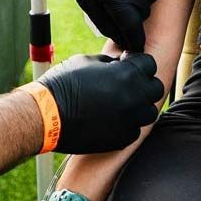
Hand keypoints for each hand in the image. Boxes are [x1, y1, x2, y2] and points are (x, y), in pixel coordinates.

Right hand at [38, 52, 163, 152]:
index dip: (137, 63)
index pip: (149, 63)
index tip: (127, 65)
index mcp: (127, 74)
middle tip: (127, 84)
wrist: (46, 116)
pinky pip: (135, 130)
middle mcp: (134, 98)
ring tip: (121, 103)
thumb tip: (120, 63)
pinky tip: (111, 118)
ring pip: (149, 112)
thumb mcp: (88, 61)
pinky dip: (127, 124)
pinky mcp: (122, 139)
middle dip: (143, 84)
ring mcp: (130, 121)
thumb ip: (110, 63)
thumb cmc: (63, 84)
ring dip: (139, 106)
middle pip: (155, 88)